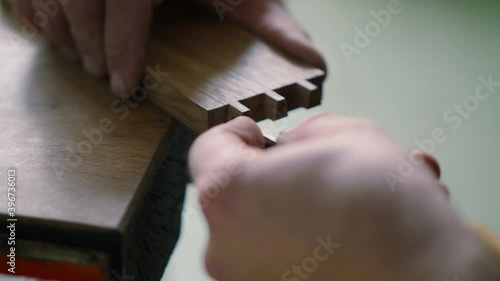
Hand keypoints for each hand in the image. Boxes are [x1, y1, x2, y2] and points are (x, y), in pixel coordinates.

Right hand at [9, 0, 323, 96]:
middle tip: (102, 75)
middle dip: (90, 44)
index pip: (126, 0)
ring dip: (63, 28)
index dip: (120, 47)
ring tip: (80, 56)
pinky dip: (40, 6)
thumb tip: (312, 59)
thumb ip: (270, 20)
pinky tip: (57, 26)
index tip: (121, 83)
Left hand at [188, 114, 498, 280]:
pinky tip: (345, 233)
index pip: (210, 147)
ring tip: (346, 202)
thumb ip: (303, 135)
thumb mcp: (346, 135)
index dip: (240, 133)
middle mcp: (223, 246)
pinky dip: (305, 241)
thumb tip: (293, 150)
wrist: (427, 280)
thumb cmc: (387, 212)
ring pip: (259, 226)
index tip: (260, 134)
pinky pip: (275, 258)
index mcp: (227, 193)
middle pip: (236, 192)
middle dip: (274, 174)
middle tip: (314, 169)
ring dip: (297, 208)